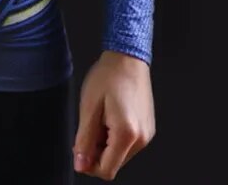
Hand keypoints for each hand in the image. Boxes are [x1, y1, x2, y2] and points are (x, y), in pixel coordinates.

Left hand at [72, 50, 155, 178]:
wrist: (128, 57)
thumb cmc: (109, 76)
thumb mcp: (89, 107)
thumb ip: (84, 139)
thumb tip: (80, 164)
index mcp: (126, 134)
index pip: (107, 170)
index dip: (89, 165)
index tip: (79, 150)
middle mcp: (141, 138)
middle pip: (114, 163)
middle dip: (97, 152)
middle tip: (89, 126)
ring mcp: (147, 134)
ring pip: (121, 154)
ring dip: (106, 144)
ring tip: (101, 117)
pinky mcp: (148, 128)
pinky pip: (129, 143)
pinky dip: (116, 137)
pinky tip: (110, 116)